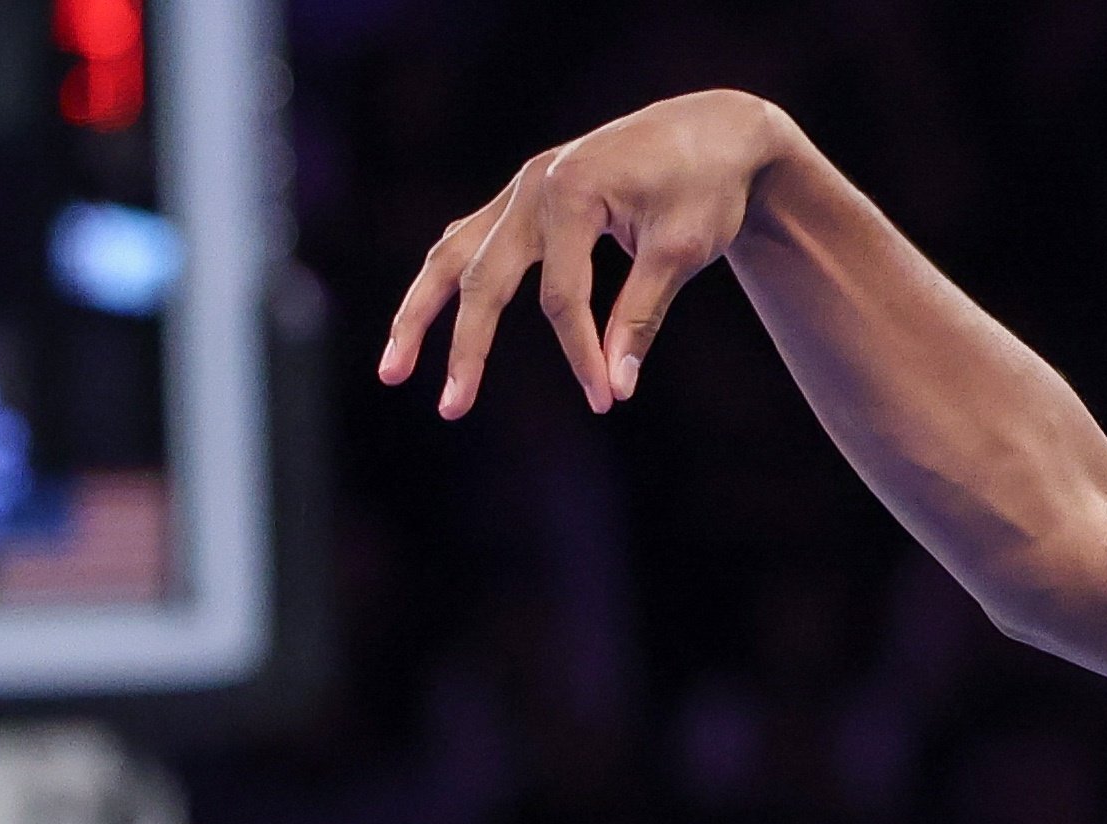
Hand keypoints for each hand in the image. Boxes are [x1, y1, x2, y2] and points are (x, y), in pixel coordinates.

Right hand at [379, 90, 791, 417]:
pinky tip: (428, 311)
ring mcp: (521, 186)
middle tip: (452, 409)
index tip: (606, 399)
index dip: (581, 354)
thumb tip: (616, 385)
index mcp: (569, 193)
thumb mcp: (681, 253)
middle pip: (481, 279)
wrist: (713, 130)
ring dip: (420, 312)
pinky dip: (450, 277)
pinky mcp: (524, 193)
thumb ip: (640, 316)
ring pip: (453, 254)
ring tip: (393, 368)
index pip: (560, 297)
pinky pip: (472, 238)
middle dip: (464, 349)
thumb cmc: (705, 188)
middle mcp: (532, 185)